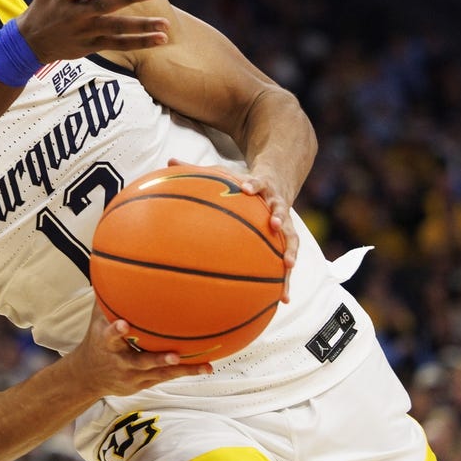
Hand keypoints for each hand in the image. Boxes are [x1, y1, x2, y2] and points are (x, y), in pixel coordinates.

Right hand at [15, 0, 169, 62]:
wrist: (30, 42)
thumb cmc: (45, 4)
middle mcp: (75, 14)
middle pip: (104, 6)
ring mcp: (84, 31)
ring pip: (116, 29)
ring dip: (141, 27)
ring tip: (165, 24)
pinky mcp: (91, 45)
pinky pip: (119, 44)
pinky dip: (140, 42)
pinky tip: (160, 39)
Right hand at [66, 302, 210, 398]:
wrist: (90, 375)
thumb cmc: (97, 340)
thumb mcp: (96, 320)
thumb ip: (106, 300)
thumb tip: (111, 268)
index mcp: (107, 343)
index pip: (109, 336)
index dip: (116, 331)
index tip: (124, 325)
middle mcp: (121, 362)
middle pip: (141, 362)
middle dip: (157, 360)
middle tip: (173, 355)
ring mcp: (134, 375)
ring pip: (160, 373)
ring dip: (182, 370)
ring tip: (204, 366)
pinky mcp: (144, 383)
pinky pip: (167, 377)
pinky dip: (186, 372)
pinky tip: (205, 367)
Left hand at [168, 157, 298, 302]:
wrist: (276, 184)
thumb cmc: (242, 183)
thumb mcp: (223, 173)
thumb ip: (197, 169)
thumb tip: (169, 159)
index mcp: (260, 188)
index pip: (258, 183)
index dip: (253, 185)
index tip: (246, 188)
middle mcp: (276, 205)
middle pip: (281, 212)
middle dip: (279, 218)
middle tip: (275, 226)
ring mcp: (284, 224)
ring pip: (291, 238)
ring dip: (290, 251)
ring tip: (288, 266)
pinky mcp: (286, 241)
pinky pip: (286, 261)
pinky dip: (286, 280)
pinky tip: (284, 300)